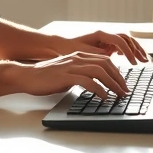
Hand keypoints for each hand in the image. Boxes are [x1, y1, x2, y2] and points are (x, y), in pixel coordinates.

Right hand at [14, 52, 129, 97]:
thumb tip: (96, 84)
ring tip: (118, 95)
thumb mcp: (68, 72)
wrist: (28, 76)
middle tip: (125, 91)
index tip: (123, 84)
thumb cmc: (47, 77)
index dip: (117, 72)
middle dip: (119, 78)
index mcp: (79, 55)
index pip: (105, 60)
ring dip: (112, 84)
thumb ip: (81, 74)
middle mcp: (78, 58)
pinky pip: (88, 81)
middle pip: (106, 64)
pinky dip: (99, 89)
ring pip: (100, 71)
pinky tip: (104, 97)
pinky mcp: (66, 76)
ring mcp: (72, 66)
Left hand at [63, 30, 148, 64]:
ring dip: (135, 49)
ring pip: (126, 41)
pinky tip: (132, 59)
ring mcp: (106, 39)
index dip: (128, 51)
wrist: (62, 46)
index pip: (120, 40)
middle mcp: (105, 35)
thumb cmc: (70, 48)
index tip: (133, 62)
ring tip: (143, 59)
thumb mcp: (82, 53)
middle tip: (144, 60)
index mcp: (101, 34)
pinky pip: (121, 46)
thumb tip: (108, 58)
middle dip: (137, 49)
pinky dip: (129, 51)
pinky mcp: (106, 45)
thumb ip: (96, 54)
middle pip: (127, 38)